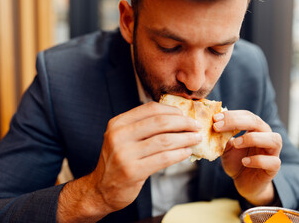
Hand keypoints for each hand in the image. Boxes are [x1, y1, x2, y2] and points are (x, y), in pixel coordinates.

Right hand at [57, 102, 200, 221]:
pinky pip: (163, 159)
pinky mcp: (132, 171)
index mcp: (118, 123)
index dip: (172, 110)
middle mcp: (119, 135)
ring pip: (164, 140)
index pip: (150, 109)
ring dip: (185, 139)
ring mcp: (124, 154)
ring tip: (196, 139)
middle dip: (183, 123)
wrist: (102, 189)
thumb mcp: (123, 138)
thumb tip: (176, 118)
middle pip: (160, 122)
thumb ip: (143, 127)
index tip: (186, 115)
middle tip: (197, 126)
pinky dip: (179, 154)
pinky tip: (187, 152)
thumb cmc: (119, 161)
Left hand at [213, 110, 281, 205]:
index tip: (215, 119)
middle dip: (237, 122)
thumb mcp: (226, 147)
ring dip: (252, 138)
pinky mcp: (274, 168)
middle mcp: (267, 137)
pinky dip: (258, 160)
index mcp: (256, 129)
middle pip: (258, 123)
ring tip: (236, 143)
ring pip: (273, 139)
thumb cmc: (236, 161)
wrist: (244, 182)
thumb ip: (222, 137)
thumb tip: (212, 125)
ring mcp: (273, 152)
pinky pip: (272, 161)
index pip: (247, 116)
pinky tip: (244, 162)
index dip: (231, 115)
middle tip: (218, 127)